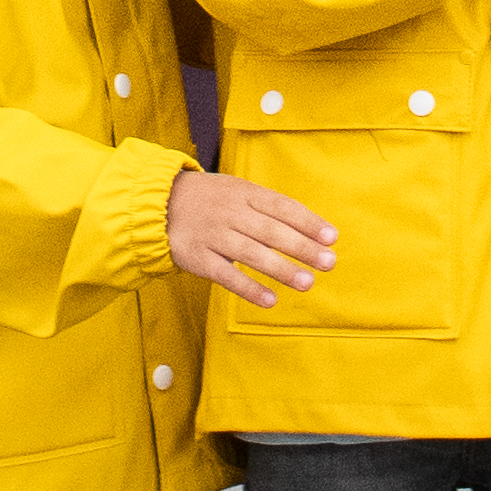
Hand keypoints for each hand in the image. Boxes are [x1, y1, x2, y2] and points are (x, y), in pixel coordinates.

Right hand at [168, 164, 337, 305]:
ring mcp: (214, 236)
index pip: (282, 207)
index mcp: (245, 193)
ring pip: (252, 254)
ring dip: (281, 269)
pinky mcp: (198, 258)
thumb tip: (310, 228)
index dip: (308, 222)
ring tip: (307, 283)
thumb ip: (268, 207)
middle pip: (271, 231)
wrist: (158, 204)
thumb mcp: (237, 190)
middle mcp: (231, 213)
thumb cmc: (209, 199)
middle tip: (329, 262)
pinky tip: (270, 300)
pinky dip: (249, 288)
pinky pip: (226, 275)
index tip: (332, 237)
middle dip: (302, 247)